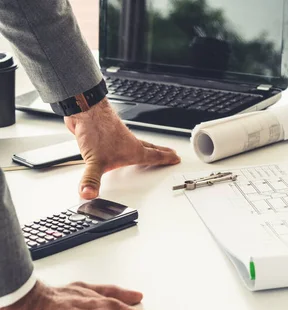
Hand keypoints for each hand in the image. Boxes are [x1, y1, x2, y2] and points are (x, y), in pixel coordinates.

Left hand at [65, 99, 180, 199]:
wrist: (84, 109)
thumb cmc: (96, 130)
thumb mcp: (95, 162)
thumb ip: (91, 180)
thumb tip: (89, 193)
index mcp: (133, 150)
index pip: (155, 156)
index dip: (166, 159)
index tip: (176, 159)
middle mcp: (128, 143)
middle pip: (150, 148)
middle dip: (161, 152)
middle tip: (170, 153)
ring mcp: (118, 138)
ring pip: (136, 144)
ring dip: (145, 147)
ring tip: (149, 151)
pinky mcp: (106, 135)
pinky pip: (120, 143)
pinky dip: (125, 146)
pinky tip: (116, 149)